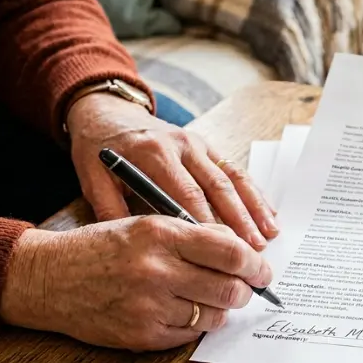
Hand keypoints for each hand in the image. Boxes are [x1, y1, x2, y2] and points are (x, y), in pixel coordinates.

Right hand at [0, 217, 272, 350]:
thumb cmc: (101, 248)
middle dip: (244, 291)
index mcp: (161, 235)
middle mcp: (156, 270)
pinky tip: (180, 311)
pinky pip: (190, 335)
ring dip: (219, 310)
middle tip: (244, 289)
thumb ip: (192, 235)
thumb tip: (240, 250)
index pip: (230, 252)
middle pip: (229, 289)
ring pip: (214, 316)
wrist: (47, 278)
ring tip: (208, 299)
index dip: (255, 264)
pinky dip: (194, 325)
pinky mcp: (142, 335)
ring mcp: (149, 307)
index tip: (262, 269)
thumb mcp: (145, 225)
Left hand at [66, 93, 277, 249]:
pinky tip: (269, 213)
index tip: (221, 250)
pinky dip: (254, 192)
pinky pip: (234, 170)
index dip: (207, 223)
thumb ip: (111, 210)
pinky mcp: (206, 145)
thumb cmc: (98, 150)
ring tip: (268, 235)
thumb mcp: (93, 179)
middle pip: (216, 186)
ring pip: (232, 178)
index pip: (185, 193)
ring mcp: (197, 143)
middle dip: (238, 220)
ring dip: (253, 208)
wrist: (105, 112)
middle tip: (253, 250)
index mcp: (152, 153)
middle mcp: (180, 144)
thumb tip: (135, 247)